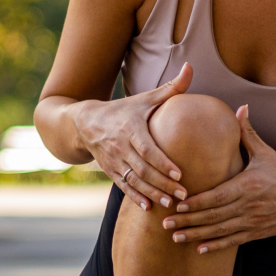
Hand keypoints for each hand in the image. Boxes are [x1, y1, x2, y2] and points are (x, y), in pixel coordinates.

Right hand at [70, 63, 193, 209]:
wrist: (85, 122)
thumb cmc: (123, 110)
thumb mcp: (144, 98)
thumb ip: (171, 88)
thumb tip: (191, 67)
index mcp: (130, 128)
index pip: (147, 148)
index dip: (162, 162)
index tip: (180, 173)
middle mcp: (119, 146)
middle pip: (142, 169)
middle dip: (163, 184)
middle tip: (183, 195)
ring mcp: (113, 160)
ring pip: (133, 180)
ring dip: (151, 194)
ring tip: (169, 203)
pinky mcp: (110, 170)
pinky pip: (123, 186)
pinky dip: (135, 197)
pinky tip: (148, 207)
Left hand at [160, 104, 275, 252]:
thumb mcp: (266, 153)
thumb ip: (248, 133)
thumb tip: (240, 107)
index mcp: (248, 185)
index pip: (217, 196)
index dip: (196, 203)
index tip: (177, 205)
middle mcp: (249, 206)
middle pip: (213, 216)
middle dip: (188, 222)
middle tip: (165, 224)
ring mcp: (252, 222)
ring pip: (220, 231)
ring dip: (196, 235)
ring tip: (175, 238)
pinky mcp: (256, 233)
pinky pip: (233, 241)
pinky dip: (216, 246)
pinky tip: (199, 249)